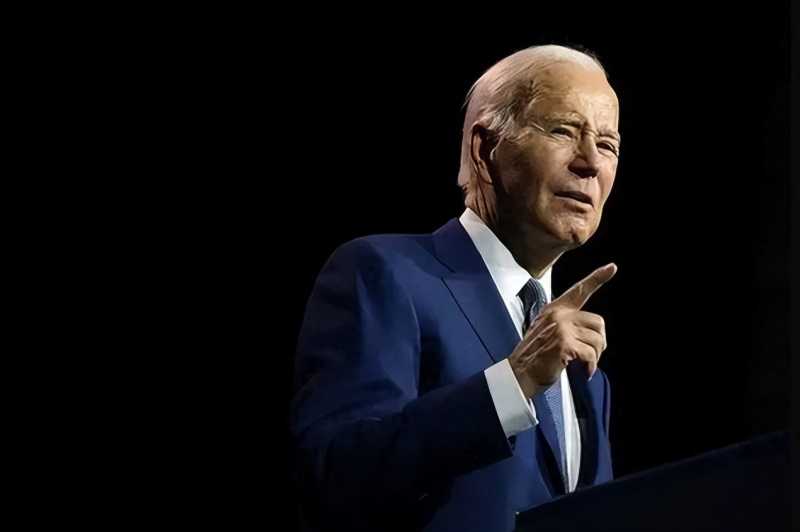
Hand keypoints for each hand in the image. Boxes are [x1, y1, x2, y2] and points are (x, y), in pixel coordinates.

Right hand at [509, 263, 616, 396]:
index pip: (579, 290)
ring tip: (583, 364)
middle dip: (599, 342)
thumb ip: (566, 324)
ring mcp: (561, 328)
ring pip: (597, 340)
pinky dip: (590, 366)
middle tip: (590, 355)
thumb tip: (590, 332)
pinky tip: (584, 371)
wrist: (518, 373)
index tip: (611, 267)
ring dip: (595, 356)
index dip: (597, 278)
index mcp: (554, 309)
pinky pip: (591, 354)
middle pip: (598, 323)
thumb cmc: (534, 357)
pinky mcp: (564, 344)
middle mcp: (558, 315)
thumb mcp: (547, 331)